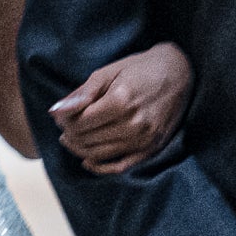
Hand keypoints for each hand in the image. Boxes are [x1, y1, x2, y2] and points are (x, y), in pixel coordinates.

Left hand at [51, 42, 191, 175]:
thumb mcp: (108, 72)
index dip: (63, 121)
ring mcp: (144, 139)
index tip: (59, 115)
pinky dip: (101, 167)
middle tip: (64, 126)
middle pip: (87, 140)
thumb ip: (82, 94)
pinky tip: (88, 160)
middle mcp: (134, 123)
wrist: (180, 73)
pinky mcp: (152, 148)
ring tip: (72, 139)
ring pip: (99, 154)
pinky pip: (120, 167)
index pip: (80, 122)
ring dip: (80, 149)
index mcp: (121, 101)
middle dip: (70, 134)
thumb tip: (55, 112)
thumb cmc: (141, 68)